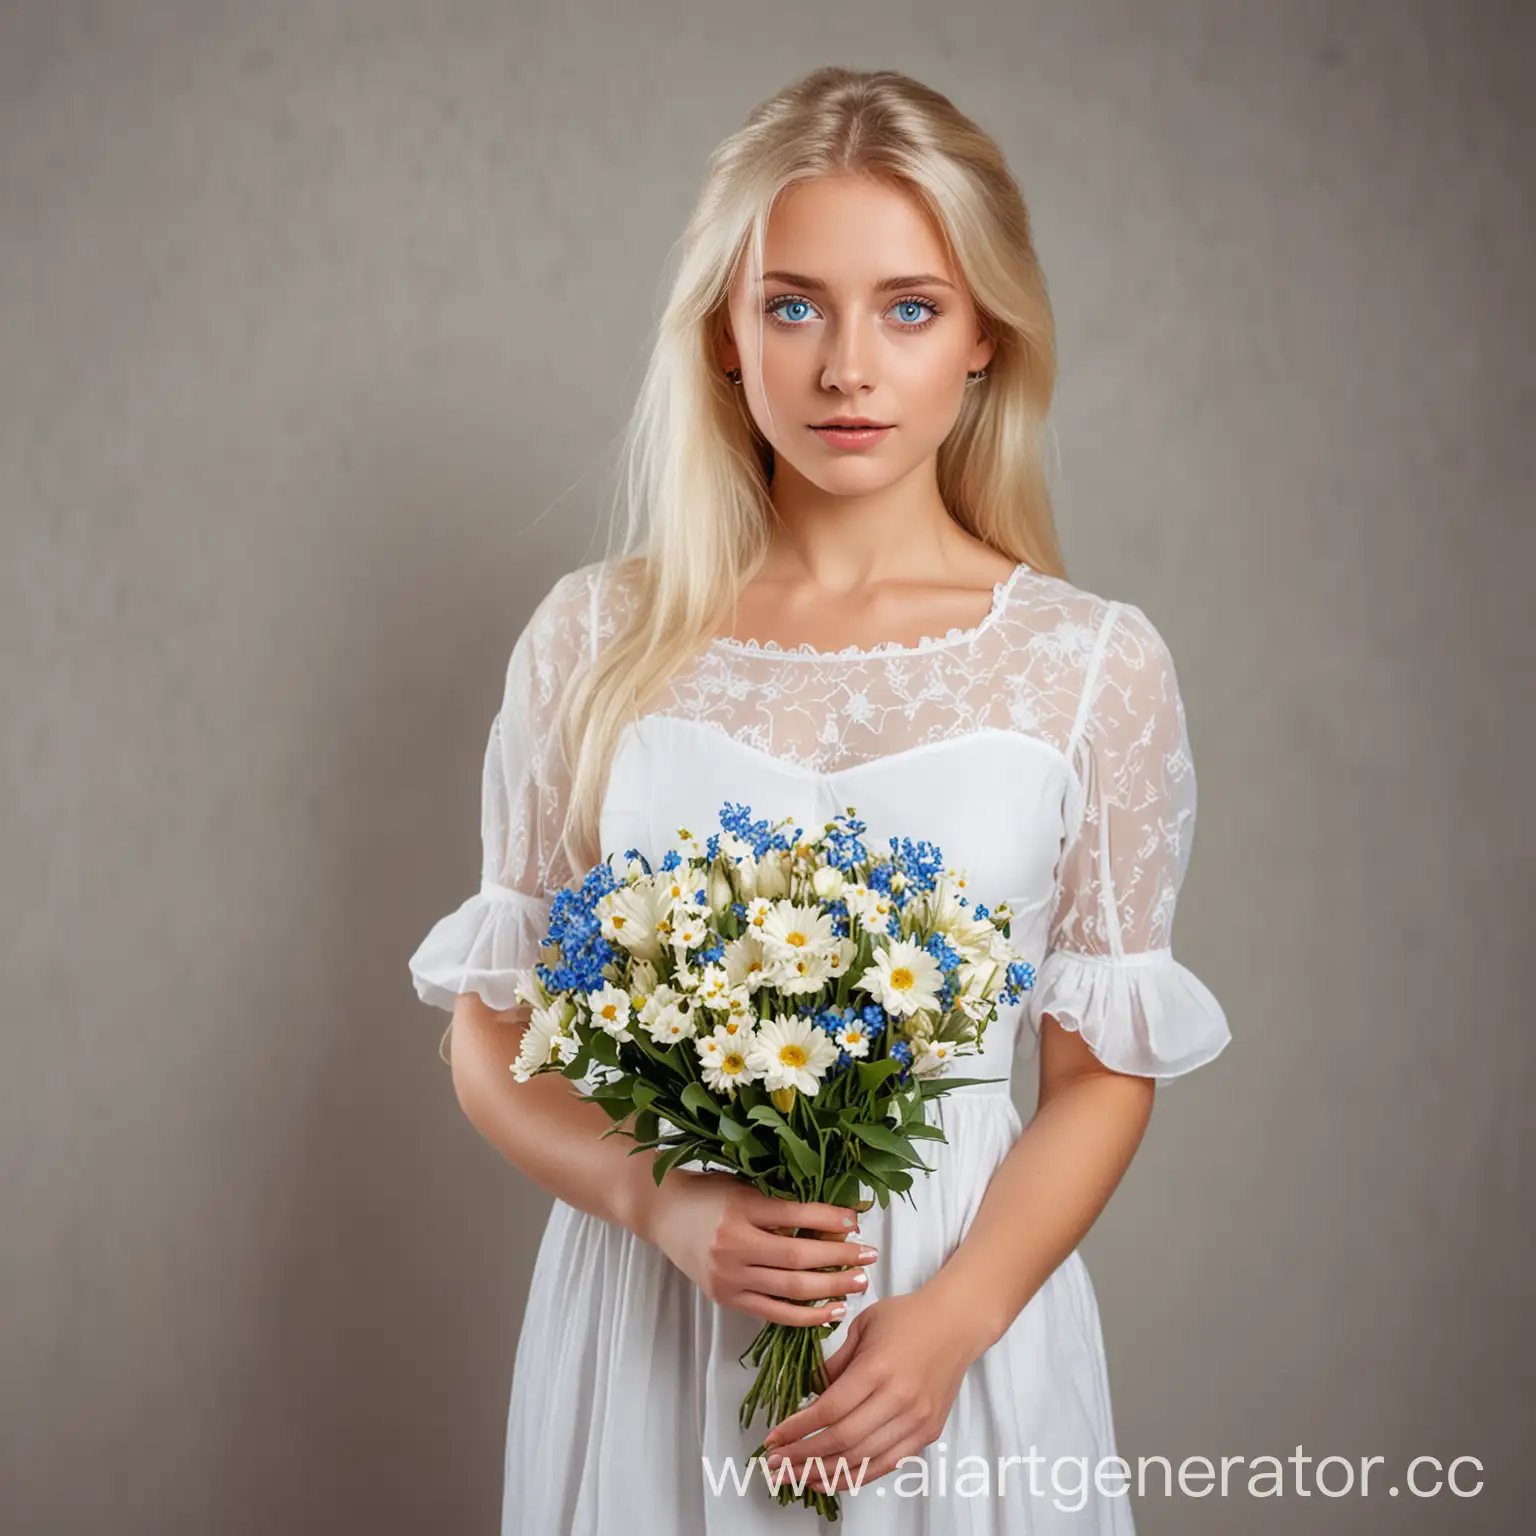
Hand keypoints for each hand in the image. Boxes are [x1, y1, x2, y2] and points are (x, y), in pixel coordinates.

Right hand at [639, 1170, 876, 1326]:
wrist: (664, 1212)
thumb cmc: (709, 1193)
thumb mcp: (745, 1187)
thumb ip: (782, 1204)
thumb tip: (836, 1218)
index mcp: (740, 1208)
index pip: (796, 1216)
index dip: (830, 1220)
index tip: (856, 1222)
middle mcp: (733, 1245)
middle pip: (798, 1258)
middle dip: (840, 1259)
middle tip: (870, 1257)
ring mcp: (728, 1276)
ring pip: (790, 1289)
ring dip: (830, 1289)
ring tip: (859, 1283)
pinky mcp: (726, 1298)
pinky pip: (773, 1312)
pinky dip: (805, 1316)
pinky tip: (831, 1311)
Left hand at [760, 1288, 985, 1490]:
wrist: (956, 1324)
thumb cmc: (908, 1318)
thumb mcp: (862, 1327)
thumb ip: (835, 1364)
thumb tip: (808, 1394)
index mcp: (877, 1368)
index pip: (829, 1409)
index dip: (797, 1429)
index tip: (773, 1438)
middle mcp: (898, 1398)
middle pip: (842, 1440)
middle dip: (803, 1457)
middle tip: (775, 1464)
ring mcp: (915, 1420)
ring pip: (862, 1460)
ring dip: (824, 1473)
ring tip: (796, 1478)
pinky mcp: (926, 1433)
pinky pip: (886, 1465)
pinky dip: (856, 1476)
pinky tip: (831, 1479)